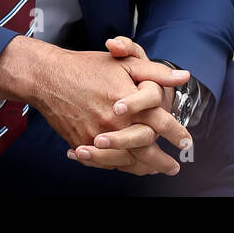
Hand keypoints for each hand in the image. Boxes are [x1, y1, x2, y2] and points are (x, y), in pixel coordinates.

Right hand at [0, 36, 189, 175]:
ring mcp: (97, 136)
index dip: (176, 133)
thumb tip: (183, 77)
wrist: (47, 77)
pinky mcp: (82, 144)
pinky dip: (117, 167)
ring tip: (153, 170)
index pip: (161, 122)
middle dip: (163, 161)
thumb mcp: (124, 62)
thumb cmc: (86, 67)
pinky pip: (104, 163)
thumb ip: (156, 72)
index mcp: (129, 101)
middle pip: (146, 149)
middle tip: (173, 167)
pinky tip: (126, 166)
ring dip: (142, 168)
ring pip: (126, 160)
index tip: (186, 142)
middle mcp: (114, 122)